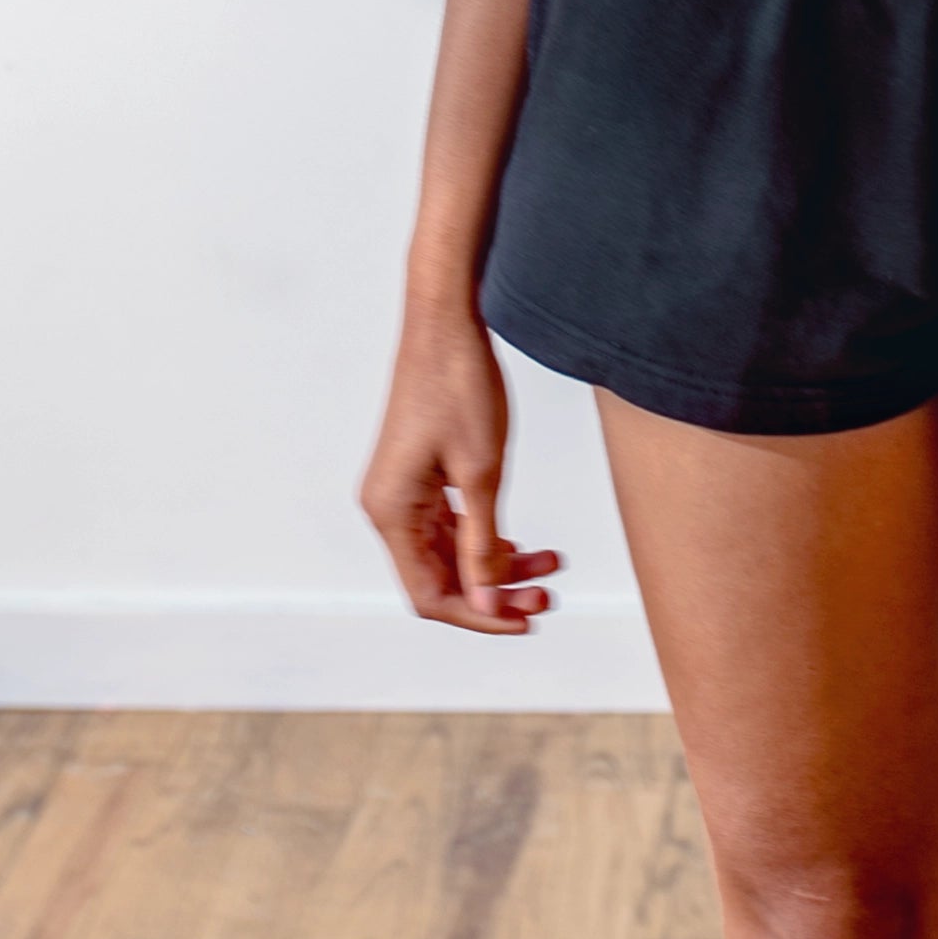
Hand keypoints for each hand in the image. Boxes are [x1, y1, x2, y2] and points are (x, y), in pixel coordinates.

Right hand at [360, 302, 562, 634]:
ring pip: (450, 551)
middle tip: (548, 594)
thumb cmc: (459, 385)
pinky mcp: (421, 474)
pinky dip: (487, 536)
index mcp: (391, 512)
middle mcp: (388, 507)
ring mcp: (404, 490)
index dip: (478, 616)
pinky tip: (524, 544)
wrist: (448, 320)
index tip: (525, 618)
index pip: (430, 593)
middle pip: (440, 576)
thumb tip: (484, 604)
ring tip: (549, 568)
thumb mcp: (481, 472)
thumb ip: (482, 545)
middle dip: (494, 591)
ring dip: (497, 565)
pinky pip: (450, 524)